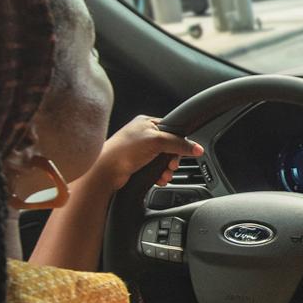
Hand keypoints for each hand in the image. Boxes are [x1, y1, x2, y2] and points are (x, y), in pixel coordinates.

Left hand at [87, 115, 203, 191]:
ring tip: (164, 174)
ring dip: (166, 169)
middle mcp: (142, 135)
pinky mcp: (137, 164)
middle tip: (171, 165)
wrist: (106, 171)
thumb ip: (179, 144)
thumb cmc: (124, 150)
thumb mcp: (157, 141)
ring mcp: (139, 151)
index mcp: (146, 123)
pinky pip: (155, 169)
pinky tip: (158, 179)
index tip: (183, 152)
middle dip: (172, 159)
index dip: (179, 142)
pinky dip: (159, 175)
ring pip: (163, 160)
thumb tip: (197, 148)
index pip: (171, 129)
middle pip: (169, 147)